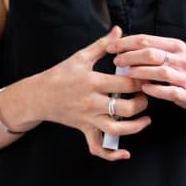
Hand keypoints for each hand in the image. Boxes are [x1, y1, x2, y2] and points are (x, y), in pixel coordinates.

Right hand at [38, 26, 150, 160]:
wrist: (38, 95)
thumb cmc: (60, 74)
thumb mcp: (80, 57)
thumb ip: (102, 45)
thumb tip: (119, 31)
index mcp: (92, 82)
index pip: (126, 84)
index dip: (141, 81)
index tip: (147, 76)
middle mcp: (92, 102)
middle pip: (126, 108)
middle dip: (142, 102)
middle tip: (145, 95)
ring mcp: (88, 118)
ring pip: (118, 129)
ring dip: (136, 127)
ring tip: (145, 119)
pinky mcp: (85, 129)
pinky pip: (98, 148)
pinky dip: (112, 154)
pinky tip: (125, 152)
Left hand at [108, 34, 185, 118]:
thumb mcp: (175, 54)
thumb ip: (154, 49)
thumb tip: (124, 44)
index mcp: (176, 46)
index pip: (146, 40)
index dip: (125, 42)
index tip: (111, 47)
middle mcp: (181, 59)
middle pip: (150, 53)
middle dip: (129, 56)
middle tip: (116, 61)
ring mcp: (185, 77)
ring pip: (159, 71)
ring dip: (139, 72)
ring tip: (127, 74)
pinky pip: (168, 91)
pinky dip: (154, 89)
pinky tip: (143, 88)